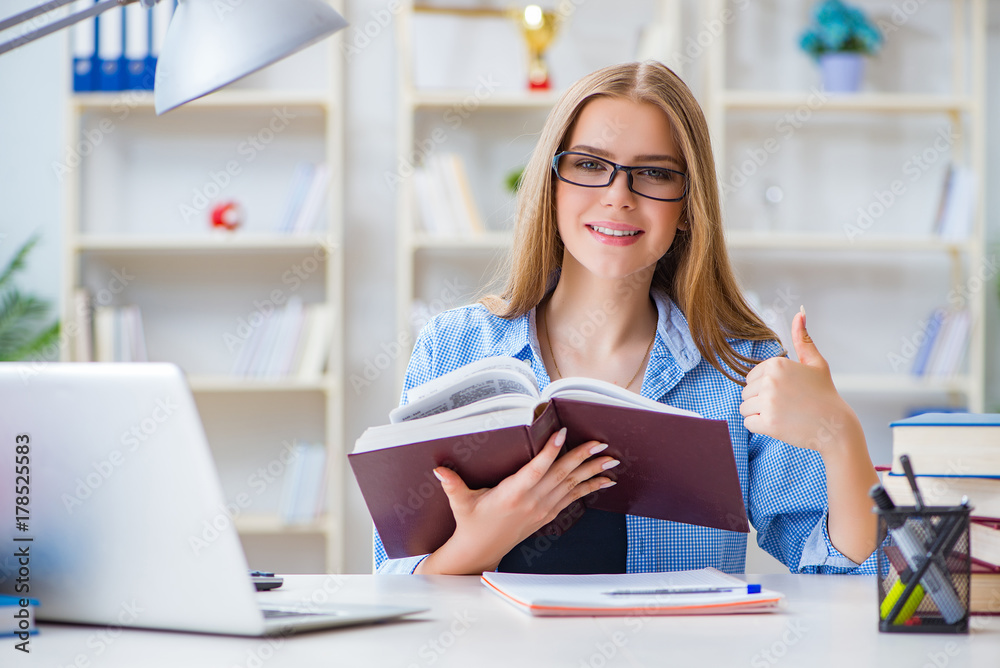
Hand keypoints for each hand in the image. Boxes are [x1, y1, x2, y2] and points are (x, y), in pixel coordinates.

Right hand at [414, 427, 618, 574]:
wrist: (480, 551)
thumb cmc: (470, 523)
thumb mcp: (460, 503)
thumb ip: (452, 484)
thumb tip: (437, 469)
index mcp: (512, 494)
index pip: (535, 470)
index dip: (549, 452)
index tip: (562, 434)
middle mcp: (531, 502)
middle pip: (561, 476)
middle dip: (582, 458)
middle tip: (599, 443)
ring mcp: (542, 510)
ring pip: (571, 486)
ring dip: (592, 472)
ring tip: (610, 459)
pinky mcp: (547, 515)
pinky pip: (572, 498)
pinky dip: (589, 488)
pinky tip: (604, 480)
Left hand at [739, 307, 859, 453]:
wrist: (835, 426)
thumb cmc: (824, 393)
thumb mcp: (816, 363)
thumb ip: (803, 339)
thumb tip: (800, 311)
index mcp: (776, 364)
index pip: (751, 377)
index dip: (765, 386)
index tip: (787, 391)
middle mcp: (770, 381)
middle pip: (746, 392)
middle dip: (761, 401)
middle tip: (787, 405)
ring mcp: (768, 402)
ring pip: (745, 408)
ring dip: (759, 414)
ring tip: (783, 414)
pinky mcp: (768, 423)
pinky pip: (749, 424)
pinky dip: (761, 427)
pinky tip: (781, 425)